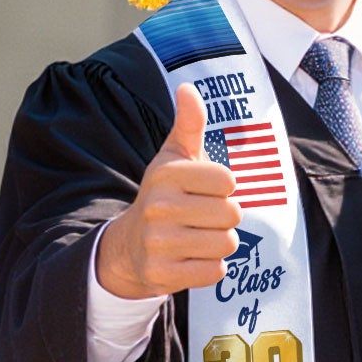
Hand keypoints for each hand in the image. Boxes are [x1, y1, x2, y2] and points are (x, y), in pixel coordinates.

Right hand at [93, 83, 242, 299]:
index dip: (224, 188)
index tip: (204, 191)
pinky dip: (211, 268)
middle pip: (232, 214)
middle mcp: (159, 206)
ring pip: (227, 244)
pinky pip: (215, 272)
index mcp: (166, 174)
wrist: (130, 245)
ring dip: (220, 243)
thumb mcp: (173, 158)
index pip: (228, 181)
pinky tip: (191, 258)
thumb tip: (188, 88)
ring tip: (197, 237)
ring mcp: (158, 242)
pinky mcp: (163, 274)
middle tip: (203, 218)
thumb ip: (188, 124)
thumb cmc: (164, 196)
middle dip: (225, 218)